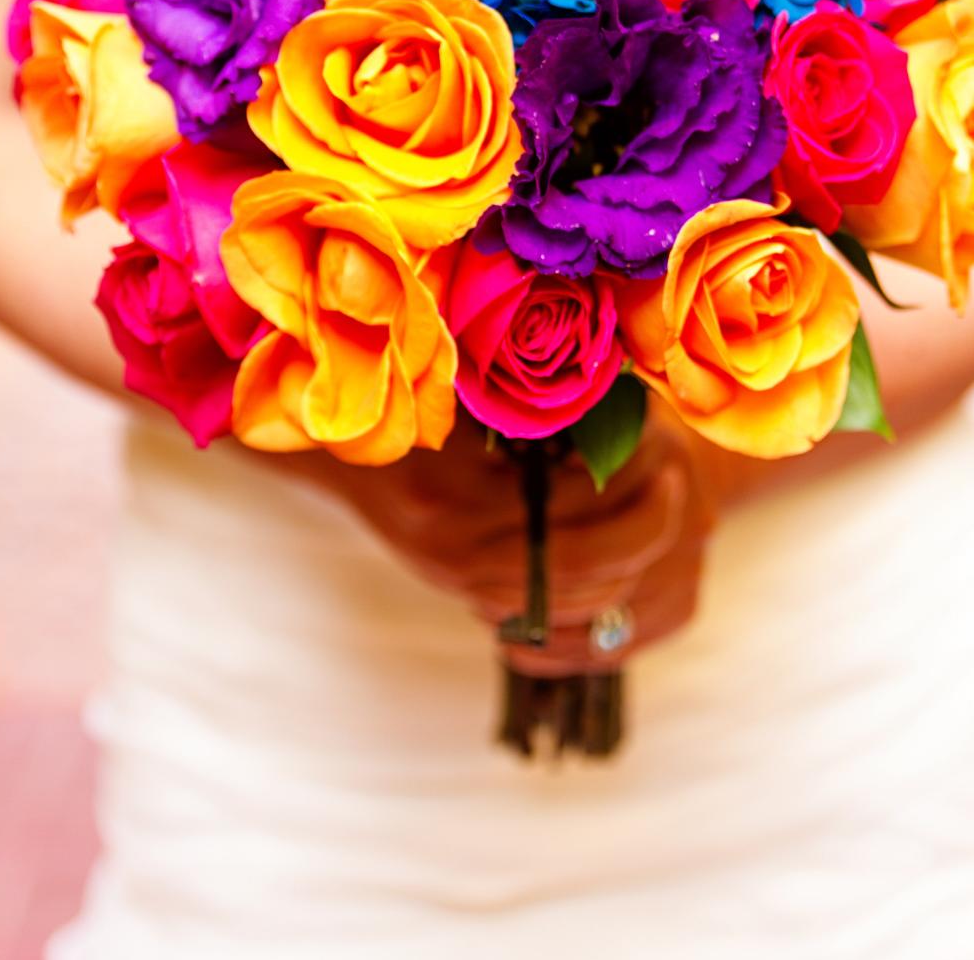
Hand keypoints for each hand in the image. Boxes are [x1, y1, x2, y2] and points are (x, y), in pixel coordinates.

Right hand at [288, 399, 712, 677]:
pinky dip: (589, 592)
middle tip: (679, 489)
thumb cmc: (395, 399)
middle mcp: (453, 559)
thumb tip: (621, 404)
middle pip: (574, 575)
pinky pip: (542, 612)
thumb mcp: (459, 394)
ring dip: (625, 568)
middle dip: (640, 537)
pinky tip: (622, 559)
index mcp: (453, 508)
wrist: (327, 446)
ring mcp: (454, 582)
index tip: (668, 456)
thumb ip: (526, 407)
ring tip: (661, 518)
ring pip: (565, 604)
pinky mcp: (460, 589)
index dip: (625, 495)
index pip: (565, 524)